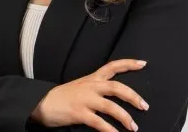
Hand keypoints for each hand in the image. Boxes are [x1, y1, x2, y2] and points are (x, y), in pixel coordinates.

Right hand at [31, 59, 148, 131]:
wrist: (43, 102)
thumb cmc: (64, 96)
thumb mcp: (81, 86)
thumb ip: (96, 88)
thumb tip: (114, 96)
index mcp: (92, 78)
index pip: (113, 66)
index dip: (128, 64)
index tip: (142, 64)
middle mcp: (91, 86)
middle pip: (116, 87)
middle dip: (133, 96)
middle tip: (144, 105)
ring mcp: (85, 99)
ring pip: (110, 105)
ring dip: (124, 117)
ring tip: (134, 127)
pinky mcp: (79, 113)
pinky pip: (99, 122)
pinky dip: (110, 130)